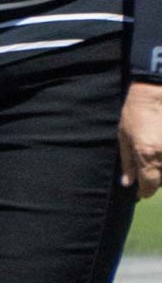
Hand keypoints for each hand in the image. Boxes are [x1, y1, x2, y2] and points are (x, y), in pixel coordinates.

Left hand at [120, 82, 161, 198]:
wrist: (156, 92)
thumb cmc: (136, 112)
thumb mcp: (124, 137)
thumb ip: (128, 163)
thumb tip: (127, 183)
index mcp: (148, 156)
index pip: (150, 187)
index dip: (144, 190)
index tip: (140, 190)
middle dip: (155, 178)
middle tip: (147, 165)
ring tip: (155, 152)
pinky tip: (159, 145)